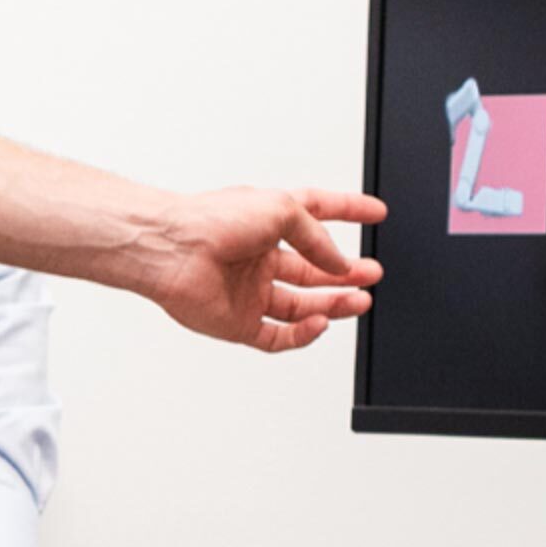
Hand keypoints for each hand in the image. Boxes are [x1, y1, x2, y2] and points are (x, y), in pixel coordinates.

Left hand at [141, 187, 385, 351]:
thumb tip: (340, 264)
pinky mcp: (238, 322)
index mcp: (266, 222)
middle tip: (372, 273)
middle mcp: (258, 257)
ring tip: (360, 301)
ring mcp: (248, 291)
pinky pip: (278, 336)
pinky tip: (320, 322)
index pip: (317, 213)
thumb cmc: (211, 220)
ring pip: (301, 305)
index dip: (347, 211)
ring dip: (333, 304)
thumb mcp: (282, 210)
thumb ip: (318, 237)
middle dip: (346, 272)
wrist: (170, 250)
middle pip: (312, 269)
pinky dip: (303, 334)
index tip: (375, 214)